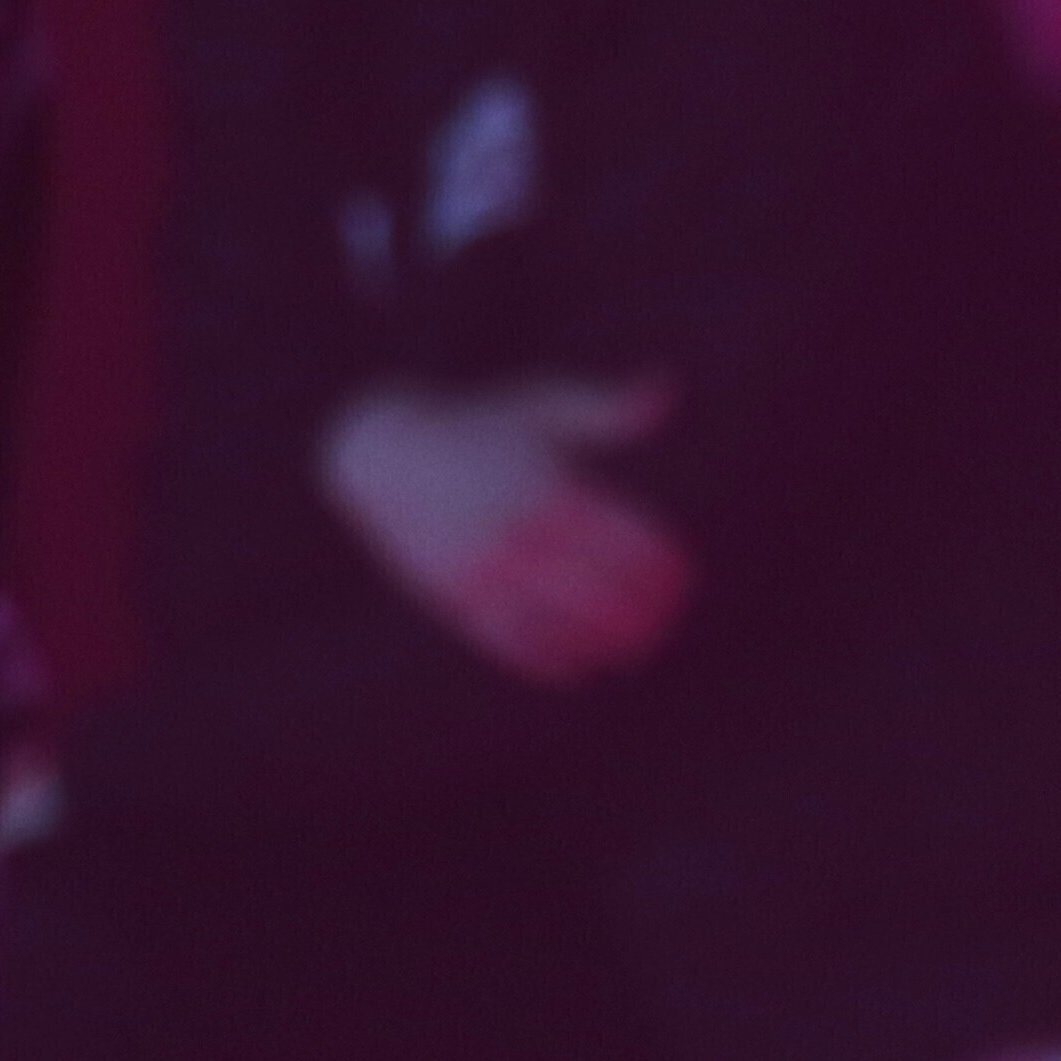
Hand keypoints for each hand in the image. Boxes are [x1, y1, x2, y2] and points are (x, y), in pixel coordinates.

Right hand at [318, 377, 693, 684]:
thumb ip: (602, 409)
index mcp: (546, 484)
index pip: (624, 539)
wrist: (379, 448)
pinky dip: (546, 660)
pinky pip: (508, 640)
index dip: (661, 565)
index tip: (681, 578)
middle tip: (664, 620)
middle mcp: (516, 528)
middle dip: (641, 612)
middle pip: (598, 589)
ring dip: (601, 644)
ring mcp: (482, 565)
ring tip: (630, 652)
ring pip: (558, 623)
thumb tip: (666, 390)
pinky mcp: (452, 591)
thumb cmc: (474, 422)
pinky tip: (577, 669)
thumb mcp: (535, 405)